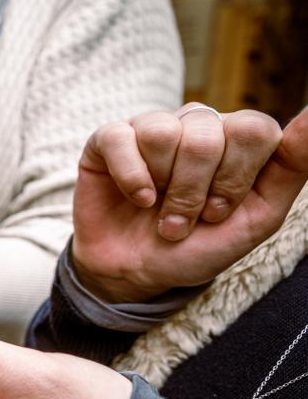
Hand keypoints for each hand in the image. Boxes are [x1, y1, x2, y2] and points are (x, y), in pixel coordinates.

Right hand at [73, 105, 307, 302]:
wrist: (138, 274)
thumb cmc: (199, 245)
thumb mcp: (258, 218)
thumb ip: (293, 165)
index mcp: (238, 139)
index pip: (253, 129)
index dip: (236, 178)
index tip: (220, 211)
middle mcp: (197, 124)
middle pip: (207, 134)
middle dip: (194, 190)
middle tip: (184, 218)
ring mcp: (152, 128)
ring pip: (163, 133)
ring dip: (162, 187)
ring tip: (157, 209)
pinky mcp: (109, 139)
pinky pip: (120, 138)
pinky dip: (130, 177)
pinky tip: (136, 197)